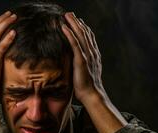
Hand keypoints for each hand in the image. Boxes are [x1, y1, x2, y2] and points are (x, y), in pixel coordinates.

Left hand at [62, 13, 126, 132]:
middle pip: (85, 33)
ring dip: (73, 24)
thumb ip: (81, 64)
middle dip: (77, 22)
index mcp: (93, 55)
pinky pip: (75, 44)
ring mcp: (87, 56)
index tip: (77, 21)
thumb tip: (74, 63)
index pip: (88, 38)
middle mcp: (92, 52)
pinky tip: (64, 27)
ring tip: (66, 15)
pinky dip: (70, 34)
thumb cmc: (87, 86)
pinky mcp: (81, 60)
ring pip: (80, 35)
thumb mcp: (84, 72)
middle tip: (70, 13)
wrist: (92, 95)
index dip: (83, 28)